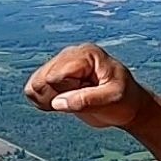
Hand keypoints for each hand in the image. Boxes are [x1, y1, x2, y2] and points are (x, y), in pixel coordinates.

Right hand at [24, 43, 149, 128]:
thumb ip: (85, 101)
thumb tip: (56, 103)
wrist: (127, 106)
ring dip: (49, 100)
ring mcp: (60, 65)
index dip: (66, 92)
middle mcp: (70, 55)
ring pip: (34, 85)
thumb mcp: (112, 101)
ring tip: (73, 102)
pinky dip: (43, 102)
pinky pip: (33, 90)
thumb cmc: (124, 100)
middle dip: (56, 97)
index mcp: (86, 54)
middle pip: (42, 80)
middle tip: (80, 100)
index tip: (87, 95)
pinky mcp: (54, 77)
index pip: (56, 75)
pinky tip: (64, 103)